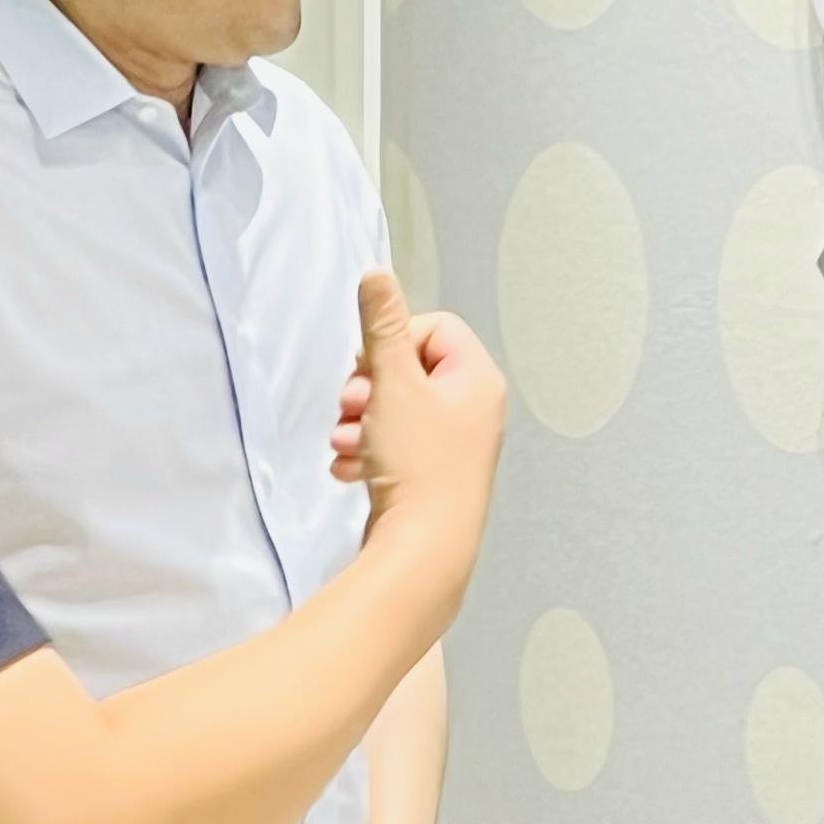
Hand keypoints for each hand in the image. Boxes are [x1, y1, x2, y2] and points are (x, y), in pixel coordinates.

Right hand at [331, 272, 505, 549]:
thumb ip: (382, 326)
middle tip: (351, 405)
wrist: (424, 548)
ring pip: (397, 410)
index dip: (392, 341)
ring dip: (362, 419)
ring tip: (346, 440)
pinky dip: (369, 450)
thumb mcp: (392, 382)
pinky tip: (351, 466)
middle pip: (411, 369)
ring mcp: (457, 445)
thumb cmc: (418, 466)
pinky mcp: (435, 474)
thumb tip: (377, 275)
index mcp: (477, 378)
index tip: (369, 367)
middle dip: (369, 385)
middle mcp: (476, 409)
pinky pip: (397, 445)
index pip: (432, 328)